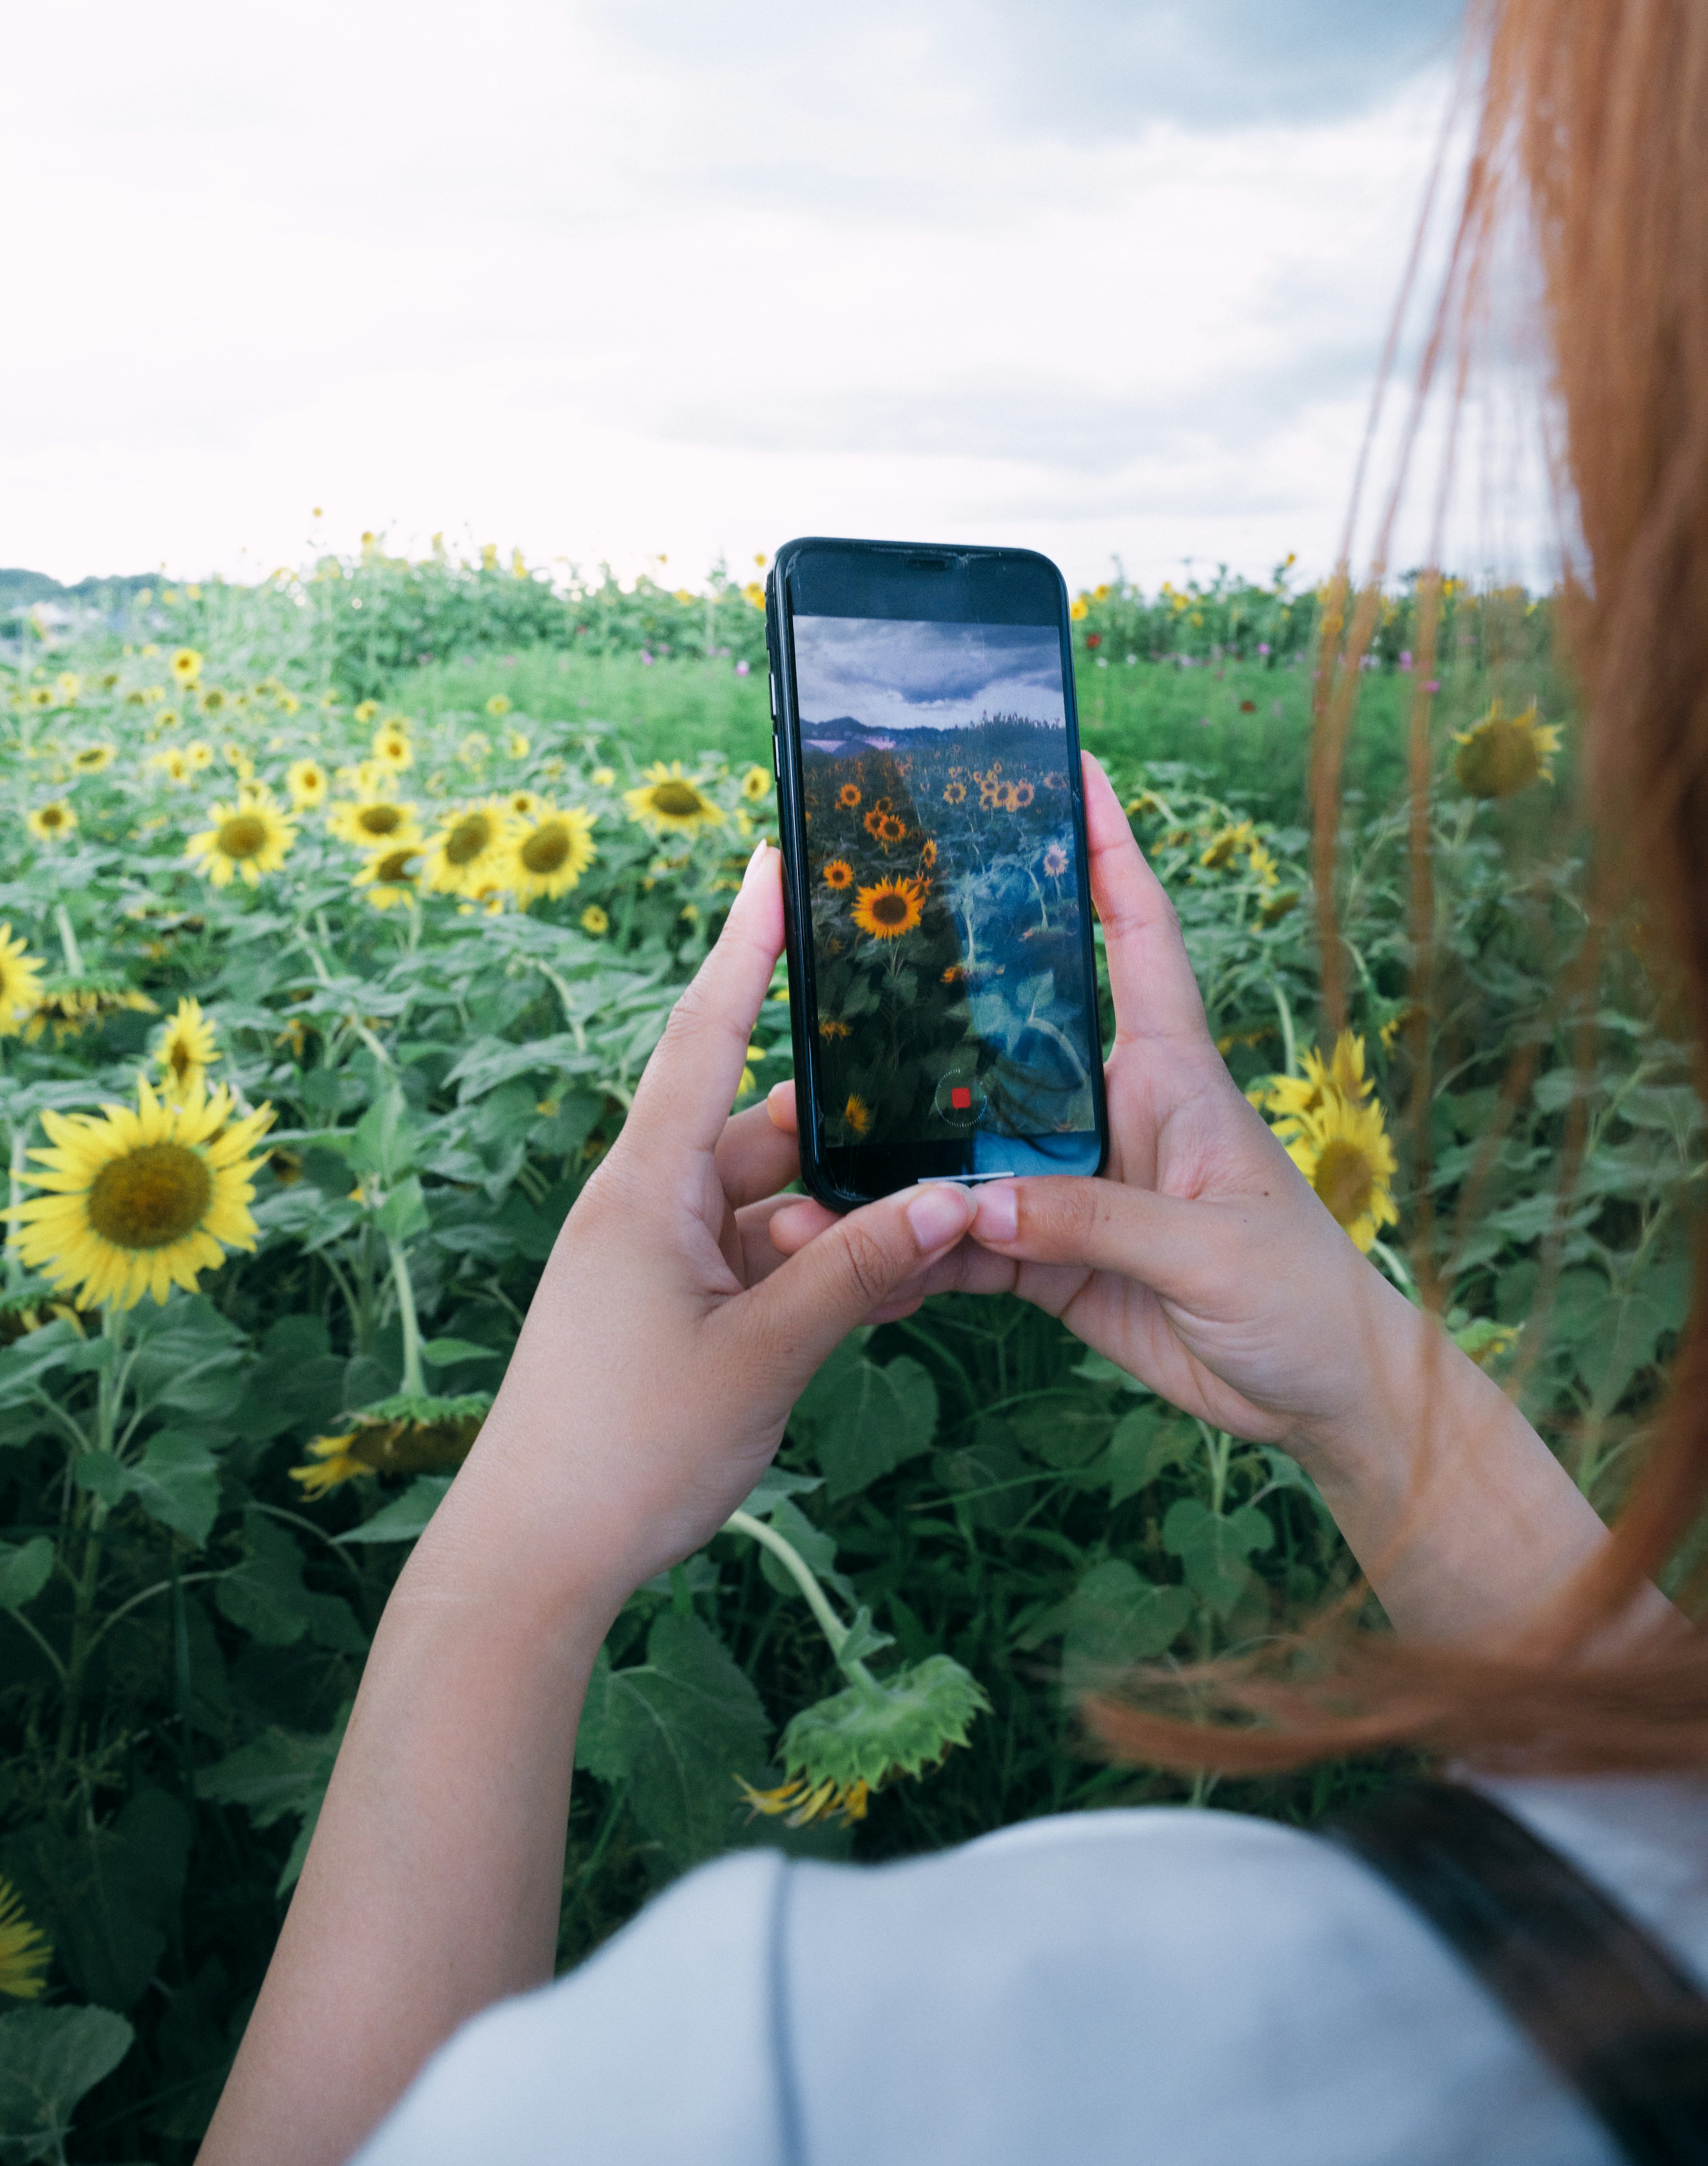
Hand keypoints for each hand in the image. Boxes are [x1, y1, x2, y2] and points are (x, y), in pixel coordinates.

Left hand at [430, 839, 978, 1624]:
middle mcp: (649, 1204)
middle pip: (765, 1128)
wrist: (535, 1558)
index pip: (708, 1035)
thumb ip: (860, 1271)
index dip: (747, 945)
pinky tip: (893, 1283)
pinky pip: (761, 1258)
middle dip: (853, 1125)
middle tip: (941, 1084)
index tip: (775, 860)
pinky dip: (821, 1267)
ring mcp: (658, 1258)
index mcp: (648, 1187)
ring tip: (942, 1216)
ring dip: (848, 1215)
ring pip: (774, 1201)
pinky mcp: (671, 1308)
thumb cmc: (627, 1451)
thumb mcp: (764, 1356)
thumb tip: (957, 1201)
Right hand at [767, 754, 1419, 1466]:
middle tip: (850, 954)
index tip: (1069, 767)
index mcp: (1170, 1073)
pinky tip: (861, 1258)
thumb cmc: (1301, 1295)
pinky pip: (967, 1240)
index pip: (1139, 935)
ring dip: (901, 1159)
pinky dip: (918, 1251)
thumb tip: (976, 1204)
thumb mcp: (1205, 1249)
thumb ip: (1092, 1221)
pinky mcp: (1054, 1255)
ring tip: (816, 1158)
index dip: (1108, 849)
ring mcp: (1075, 1183)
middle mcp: (1112, 1110)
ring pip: (968, 1147)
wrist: (1324, 1398)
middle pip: (1011, 1034)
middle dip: (939, 999)